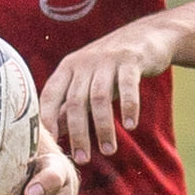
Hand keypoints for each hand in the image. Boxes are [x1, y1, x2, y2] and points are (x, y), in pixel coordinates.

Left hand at [40, 12, 183, 164]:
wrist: (147, 35)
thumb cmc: (111, 65)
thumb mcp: (88, 81)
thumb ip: (72, 104)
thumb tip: (54, 131)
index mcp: (68, 68)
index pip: (50, 95)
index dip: (47, 119)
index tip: (50, 145)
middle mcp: (84, 63)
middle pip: (75, 102)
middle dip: (78, 134)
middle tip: (82, 159)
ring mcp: (107, 59)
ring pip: (99, 98)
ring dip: (103, 128)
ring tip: (108, 150)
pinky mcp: (131, 60)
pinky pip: (127, 86)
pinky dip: (128, 107)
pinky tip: (131, 126)